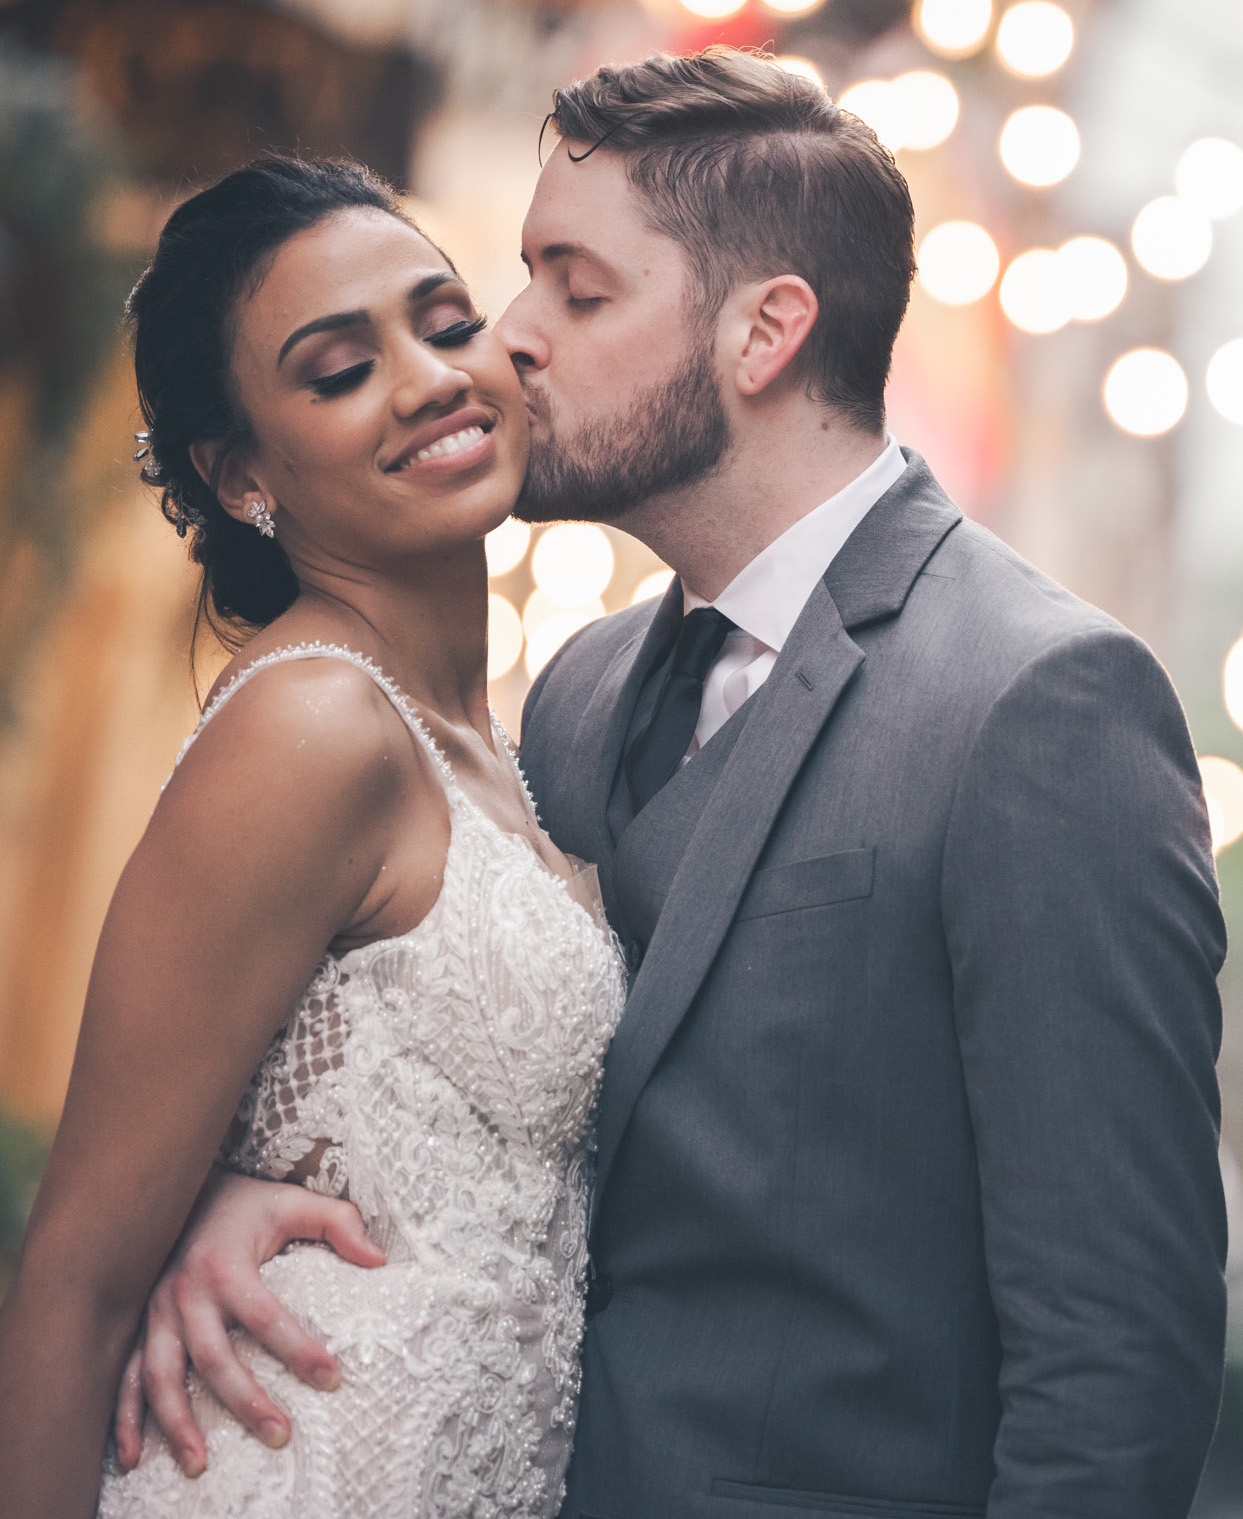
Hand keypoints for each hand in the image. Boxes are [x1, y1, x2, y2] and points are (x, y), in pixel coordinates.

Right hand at [113, 1166, 383, 1475]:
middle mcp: (186, 1294)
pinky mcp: (141, 1326)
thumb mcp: (293, 1201)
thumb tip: (377, 1260)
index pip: (267, 1317)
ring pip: (162, 1376)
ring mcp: (157, 1313)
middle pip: (214, 1358)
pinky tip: (132, 1457)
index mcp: (226, 1265)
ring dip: (177, 1423)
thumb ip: (338, 1222)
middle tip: (280, 1435)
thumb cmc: (244, 1204)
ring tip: (200, 1464)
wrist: (181, 1191)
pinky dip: (125, 1418)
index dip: (300, 1350)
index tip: (333, 1380)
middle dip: (245, 1402)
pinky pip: (127, 1377)